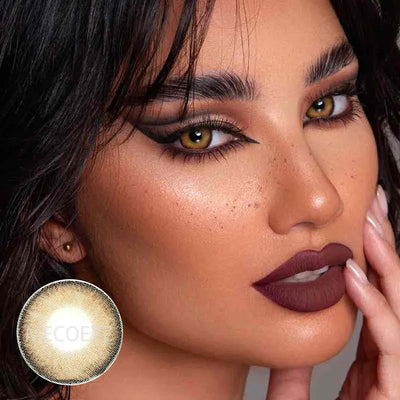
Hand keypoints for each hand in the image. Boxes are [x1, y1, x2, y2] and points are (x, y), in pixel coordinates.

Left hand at [265, 184, 399, 399]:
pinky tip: (354, 274)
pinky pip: (389, 341)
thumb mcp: (296, 394)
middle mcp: (387, 359)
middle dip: (384, 246)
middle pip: (389, 292)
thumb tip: (283, 339)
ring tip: (368, 225)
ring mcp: (394, 372)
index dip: (370, 257)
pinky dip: (374, 305)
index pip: (373, 296)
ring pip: (396, 307)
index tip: (357, 221)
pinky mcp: (394, 390)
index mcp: (370, 358)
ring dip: (384, 263)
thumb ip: (294, 367)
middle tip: (371, 204)